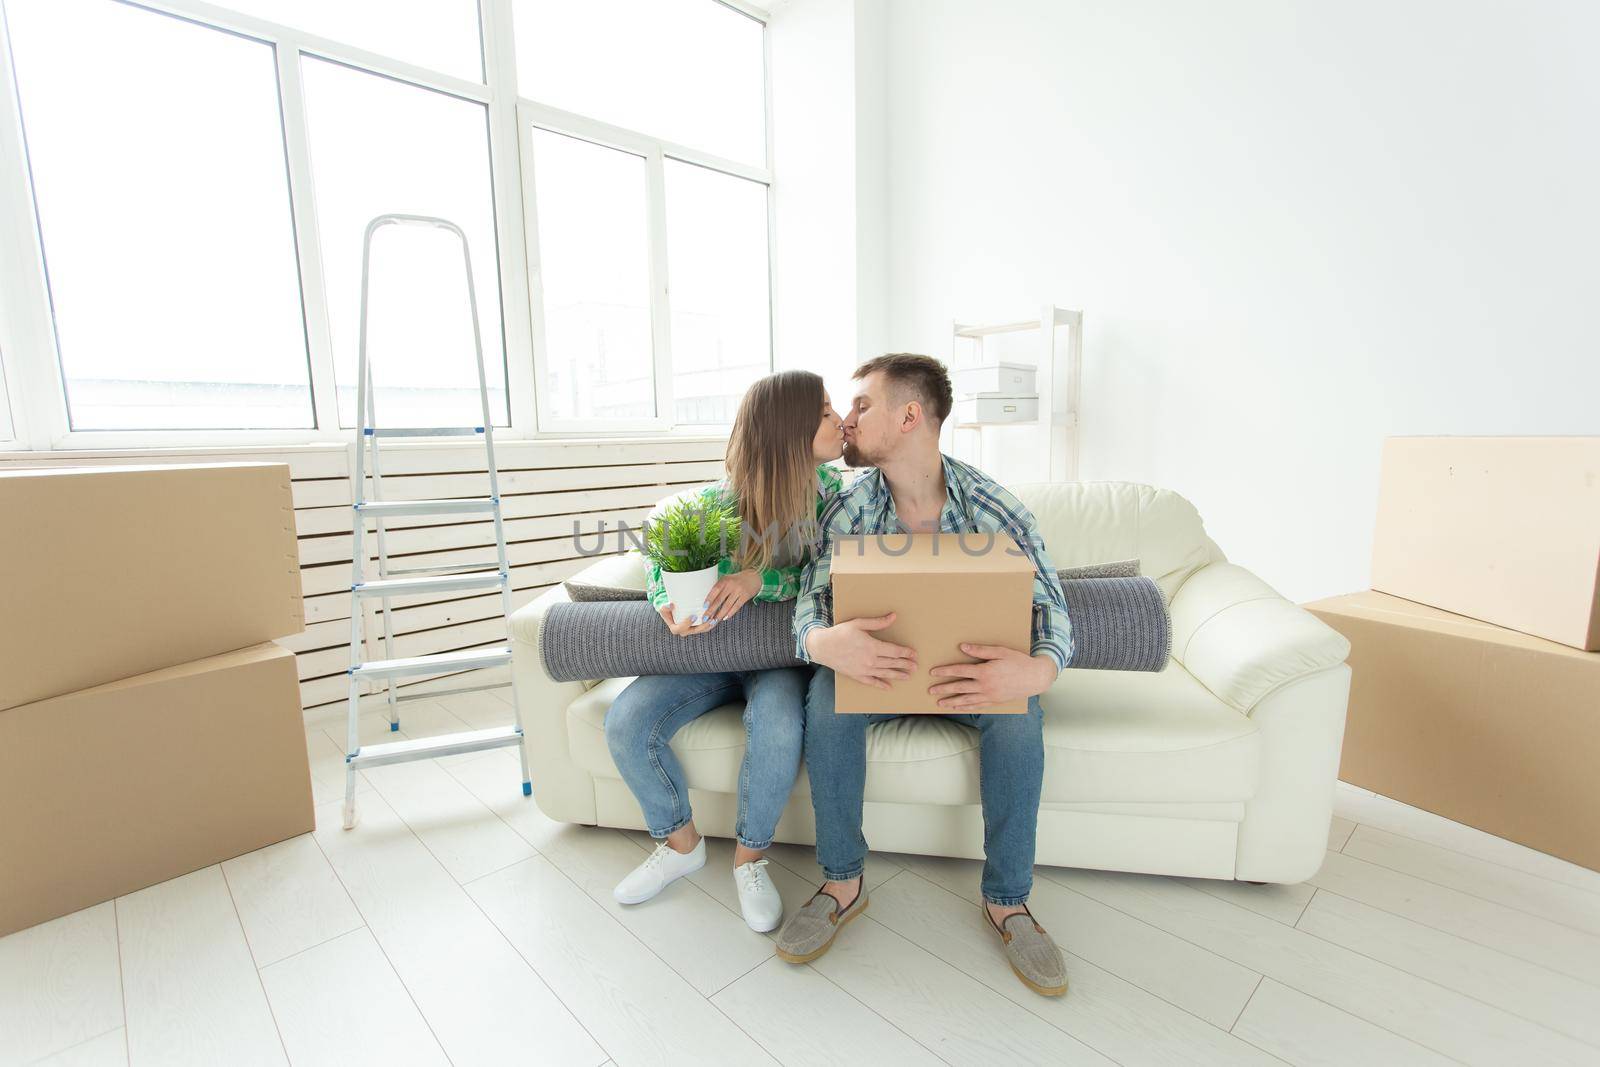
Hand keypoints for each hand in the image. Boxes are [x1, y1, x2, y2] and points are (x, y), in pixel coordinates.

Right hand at [657, 603, 715, 637]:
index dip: (687, 624)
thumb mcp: (663, 608)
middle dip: (702, 626)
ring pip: (702, 630)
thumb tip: (671, 605)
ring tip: (714, 619)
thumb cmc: (667, 609)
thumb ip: (665, 607)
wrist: (672, 610)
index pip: (681, 629)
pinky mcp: (697, 627)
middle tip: (708, 618)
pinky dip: (711, 624)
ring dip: (709, 626)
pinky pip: (705, 628)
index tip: (693, 616)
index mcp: (676, 629)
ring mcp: (692, 630)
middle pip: (694, 631)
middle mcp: (684, 631)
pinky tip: (716, 618)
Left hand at [701, 568, 762, 622]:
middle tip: (705, 618)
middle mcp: (731, 585)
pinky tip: (725, 618)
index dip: (709, 599)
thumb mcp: (727, 580)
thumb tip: (708, 602)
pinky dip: (730, 613)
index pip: (715, 590)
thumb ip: (719, 588)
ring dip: (720, 614)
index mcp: (724, 580)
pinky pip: (736, 607)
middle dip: (711, 610)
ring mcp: (739, 591)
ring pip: (727, 605)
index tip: (704, 607)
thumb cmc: (736, 580)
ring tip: (714, 621)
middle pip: (719, 600)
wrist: (753, 577)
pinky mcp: (745, 596)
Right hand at [805, 612, 917, 689]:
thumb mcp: (858, 623)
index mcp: (872, 646)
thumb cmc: (840, 633)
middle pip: (892, 663)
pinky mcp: (857, 676)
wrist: (822, 647)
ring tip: (908, 676)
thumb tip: (893, 616)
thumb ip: (878, 622)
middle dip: (905, 664)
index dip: (906, 652)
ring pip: (885, 674)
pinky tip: (889, 687)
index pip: (894, 651)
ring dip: (898, 675)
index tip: (914, 654)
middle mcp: (870, 660)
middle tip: (916, 666)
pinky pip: (872, 682)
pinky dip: (881, 685)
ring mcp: (864, 670)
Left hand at [927, 644, 1057, 709]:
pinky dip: (966, 708)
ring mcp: (990, 696)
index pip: (959, 671)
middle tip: (930, 691)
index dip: (945, 671)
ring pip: (966, 700)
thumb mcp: (1000, 651)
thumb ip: (980, 650)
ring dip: (952, 702)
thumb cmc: (1018, 661)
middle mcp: (985, 686)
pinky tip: (958, 708)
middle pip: (959, 688)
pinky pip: (977, 706)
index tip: (933, 672)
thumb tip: (962, 647)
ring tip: (940, 703)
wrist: (1035, 678)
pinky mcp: (995, 701)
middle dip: (943, 689)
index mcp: (985, 671)